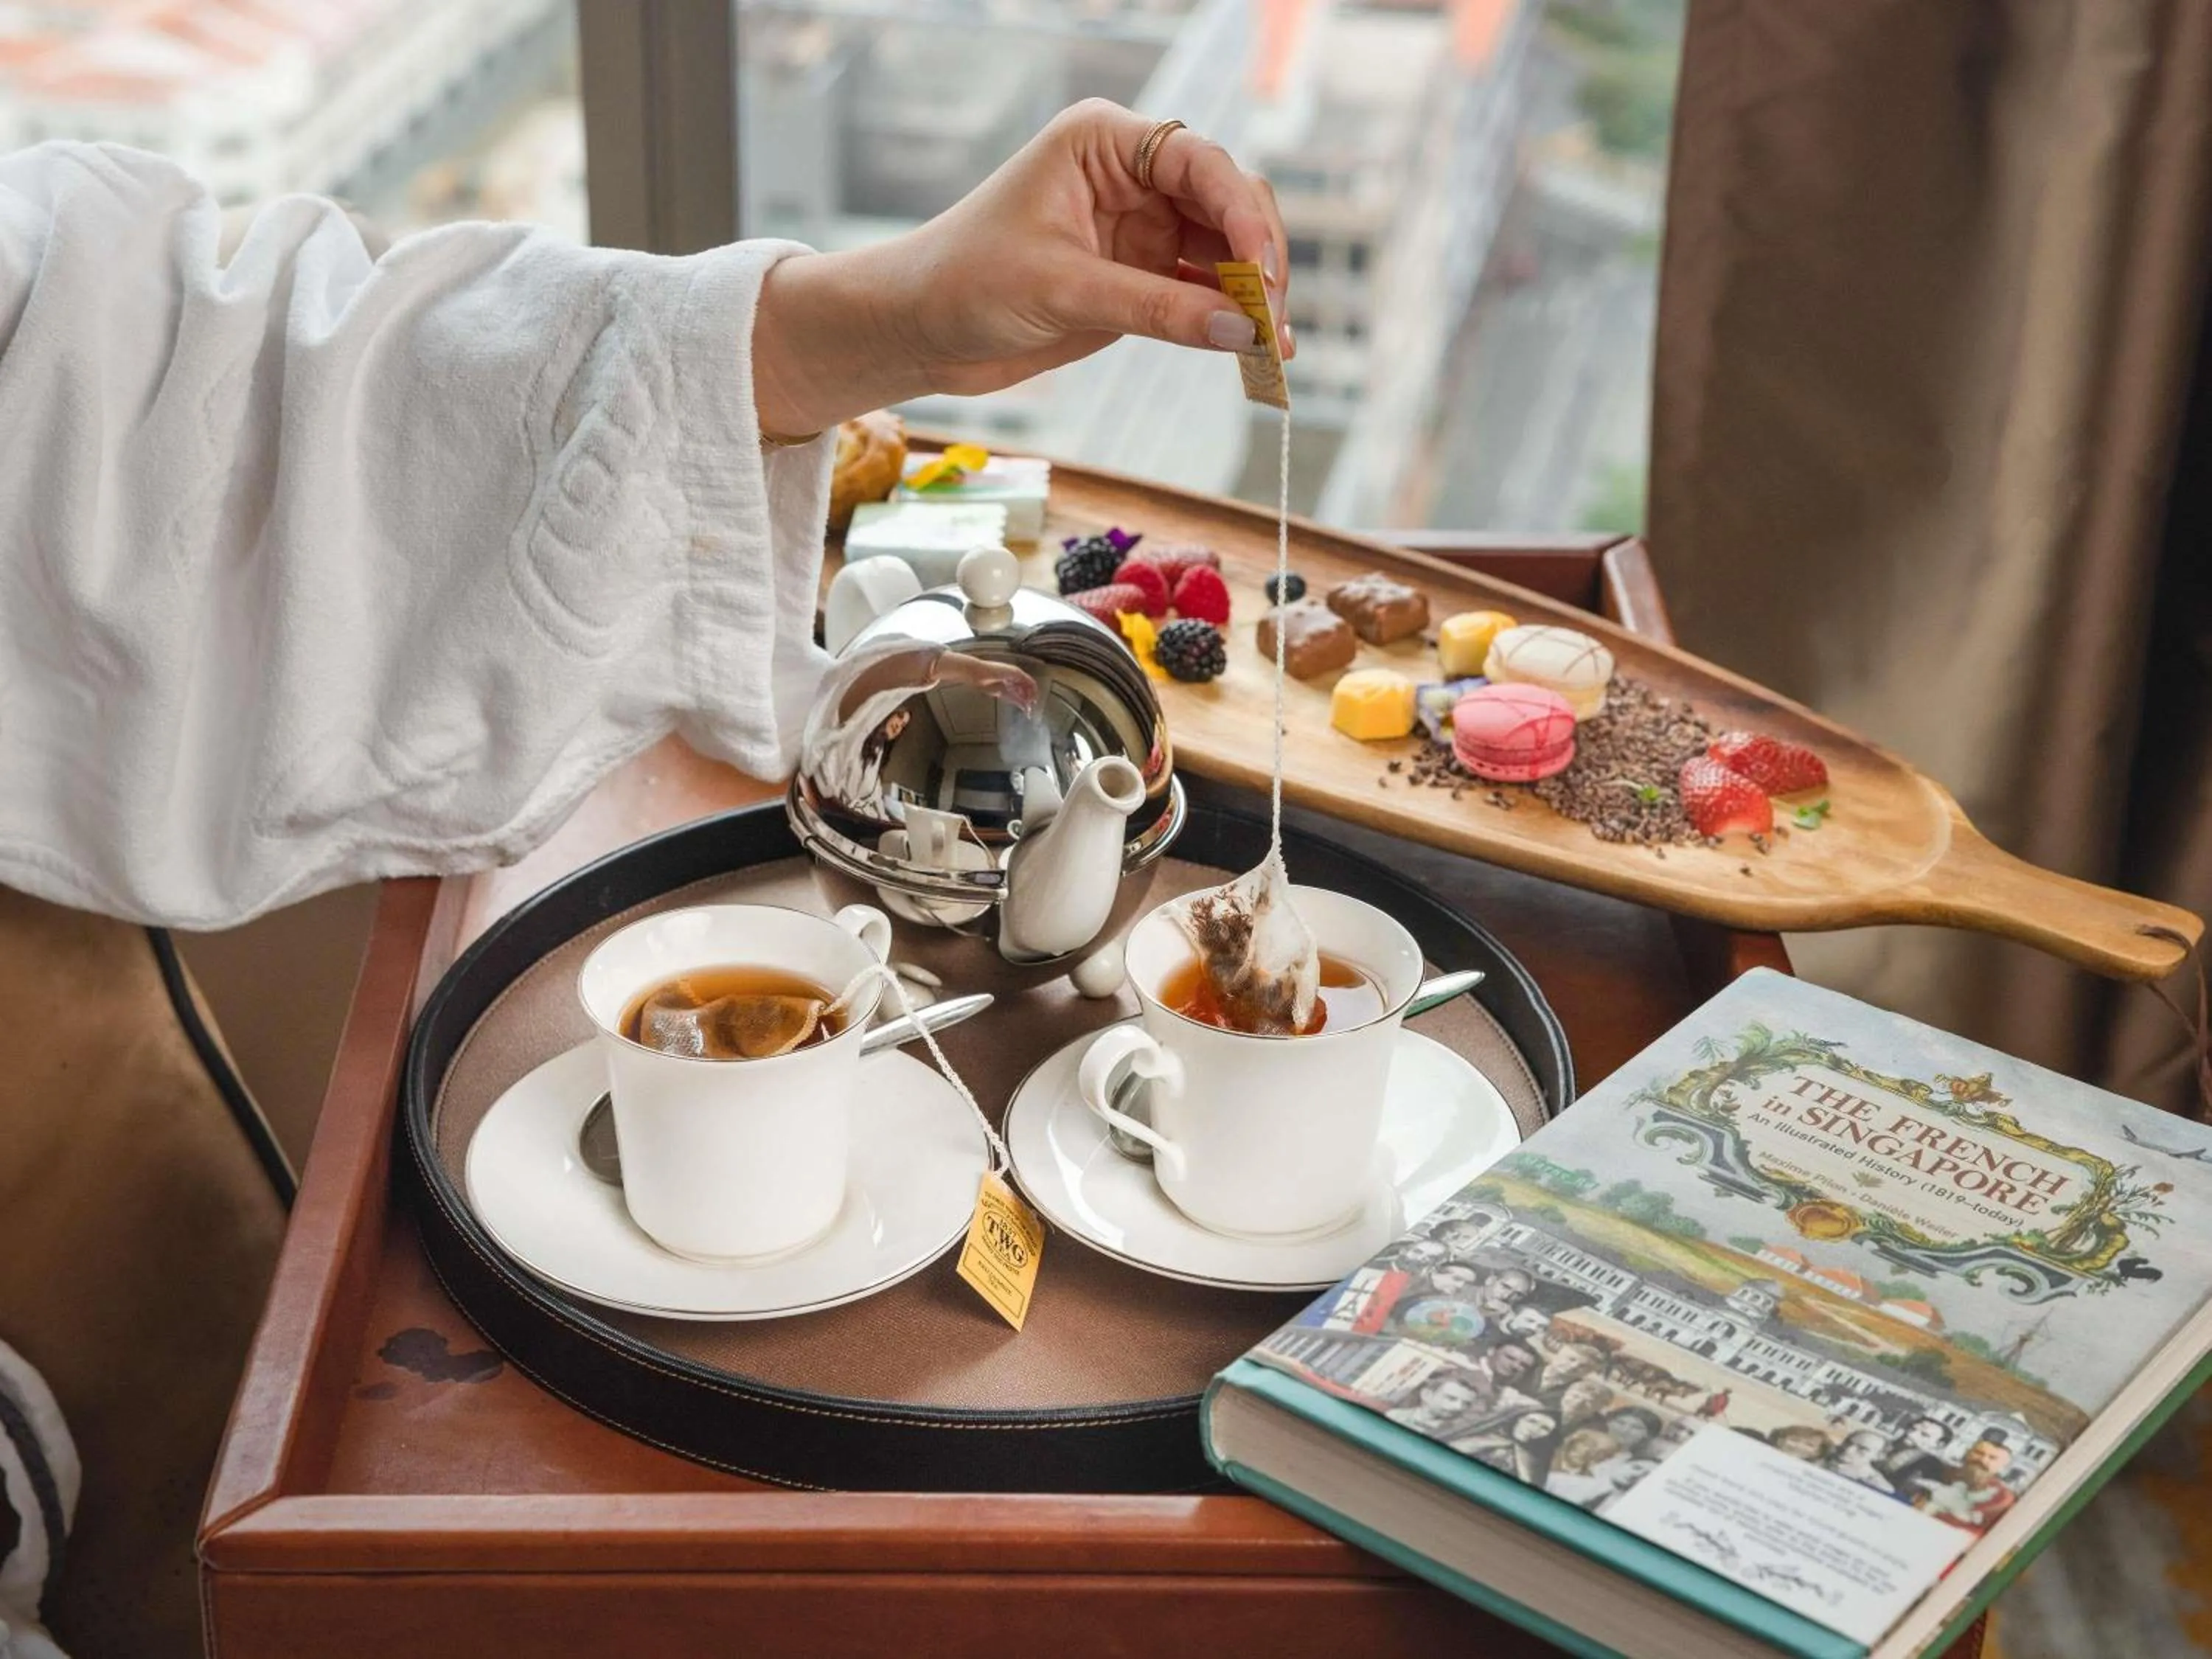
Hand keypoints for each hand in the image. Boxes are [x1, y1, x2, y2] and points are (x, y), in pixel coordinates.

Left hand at [752, 100, 1290, 438]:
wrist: (918, 329)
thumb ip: (1154, 308)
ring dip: (1253, 296)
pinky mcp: (1141, 277)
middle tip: (1274, 320)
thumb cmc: (965, 282)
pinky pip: (1203, 292)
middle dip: (1258, 259)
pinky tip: (1253, 352)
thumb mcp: (1061, 291)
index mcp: (1105, 143)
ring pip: (1225, 250)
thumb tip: (1240, 330)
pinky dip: (1229, 321)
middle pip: (1227, 203)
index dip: (1242, 214)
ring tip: (1273, 347)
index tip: (1263, 273)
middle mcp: (1132, 176)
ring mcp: (1142, 227)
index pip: (1199, 163)